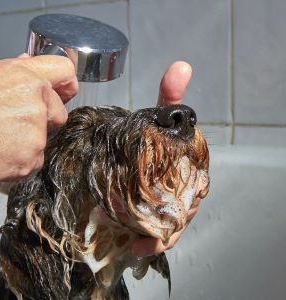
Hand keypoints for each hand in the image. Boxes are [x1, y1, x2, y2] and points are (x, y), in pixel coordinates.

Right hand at [0, 55, 77, 188]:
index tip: (63, 92)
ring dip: (26, 144)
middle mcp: (38, 102)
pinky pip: (32, 163)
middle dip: (43, 120)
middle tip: (13, 125)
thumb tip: (28, 66)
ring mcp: (36, 134)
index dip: (64, 85)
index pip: (66, 74)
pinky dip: (18, 162)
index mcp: (27, 77)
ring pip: (44, 141)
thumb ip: (15, 72)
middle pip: (58, 113)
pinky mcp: (29, 160)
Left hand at [131, 61, 196, 256]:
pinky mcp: (155, 217)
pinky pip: (158, 236)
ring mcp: (169, 206)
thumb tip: (181, 65)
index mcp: (192, 171)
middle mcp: (185, 192)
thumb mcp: (161, 118)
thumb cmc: (159, 138)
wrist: (146, 150)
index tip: (176, 200)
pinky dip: (149, 244)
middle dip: (161, 218)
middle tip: (132, 217)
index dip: (188, 197)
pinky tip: (135, 249)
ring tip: (131, 238)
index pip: (197, 186)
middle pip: (180, 212)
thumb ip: (169, 96)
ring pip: (168, 227)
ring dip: (150, 234)